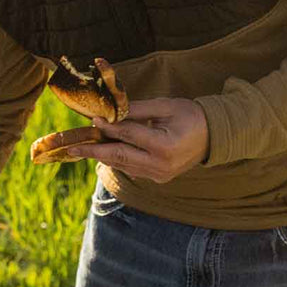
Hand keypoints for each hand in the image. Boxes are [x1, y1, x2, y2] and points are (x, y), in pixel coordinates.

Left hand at [68, 98, 209, 182]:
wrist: (214, 136)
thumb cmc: (190, 116)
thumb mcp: (165, 107)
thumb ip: (137, 110)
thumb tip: (109, 112)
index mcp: (165, 146)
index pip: (128, 135)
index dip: (108, 127)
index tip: (92, 120)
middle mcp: (160, 165)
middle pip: (119, 156)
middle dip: (93, 151)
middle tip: (71, 147)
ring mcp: (159, 175)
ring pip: (122, 165)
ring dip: (102, 155)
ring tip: (82, 147)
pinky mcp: (157, 179)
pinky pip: (130, 169)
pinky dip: (116, 160)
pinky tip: (103, 152)